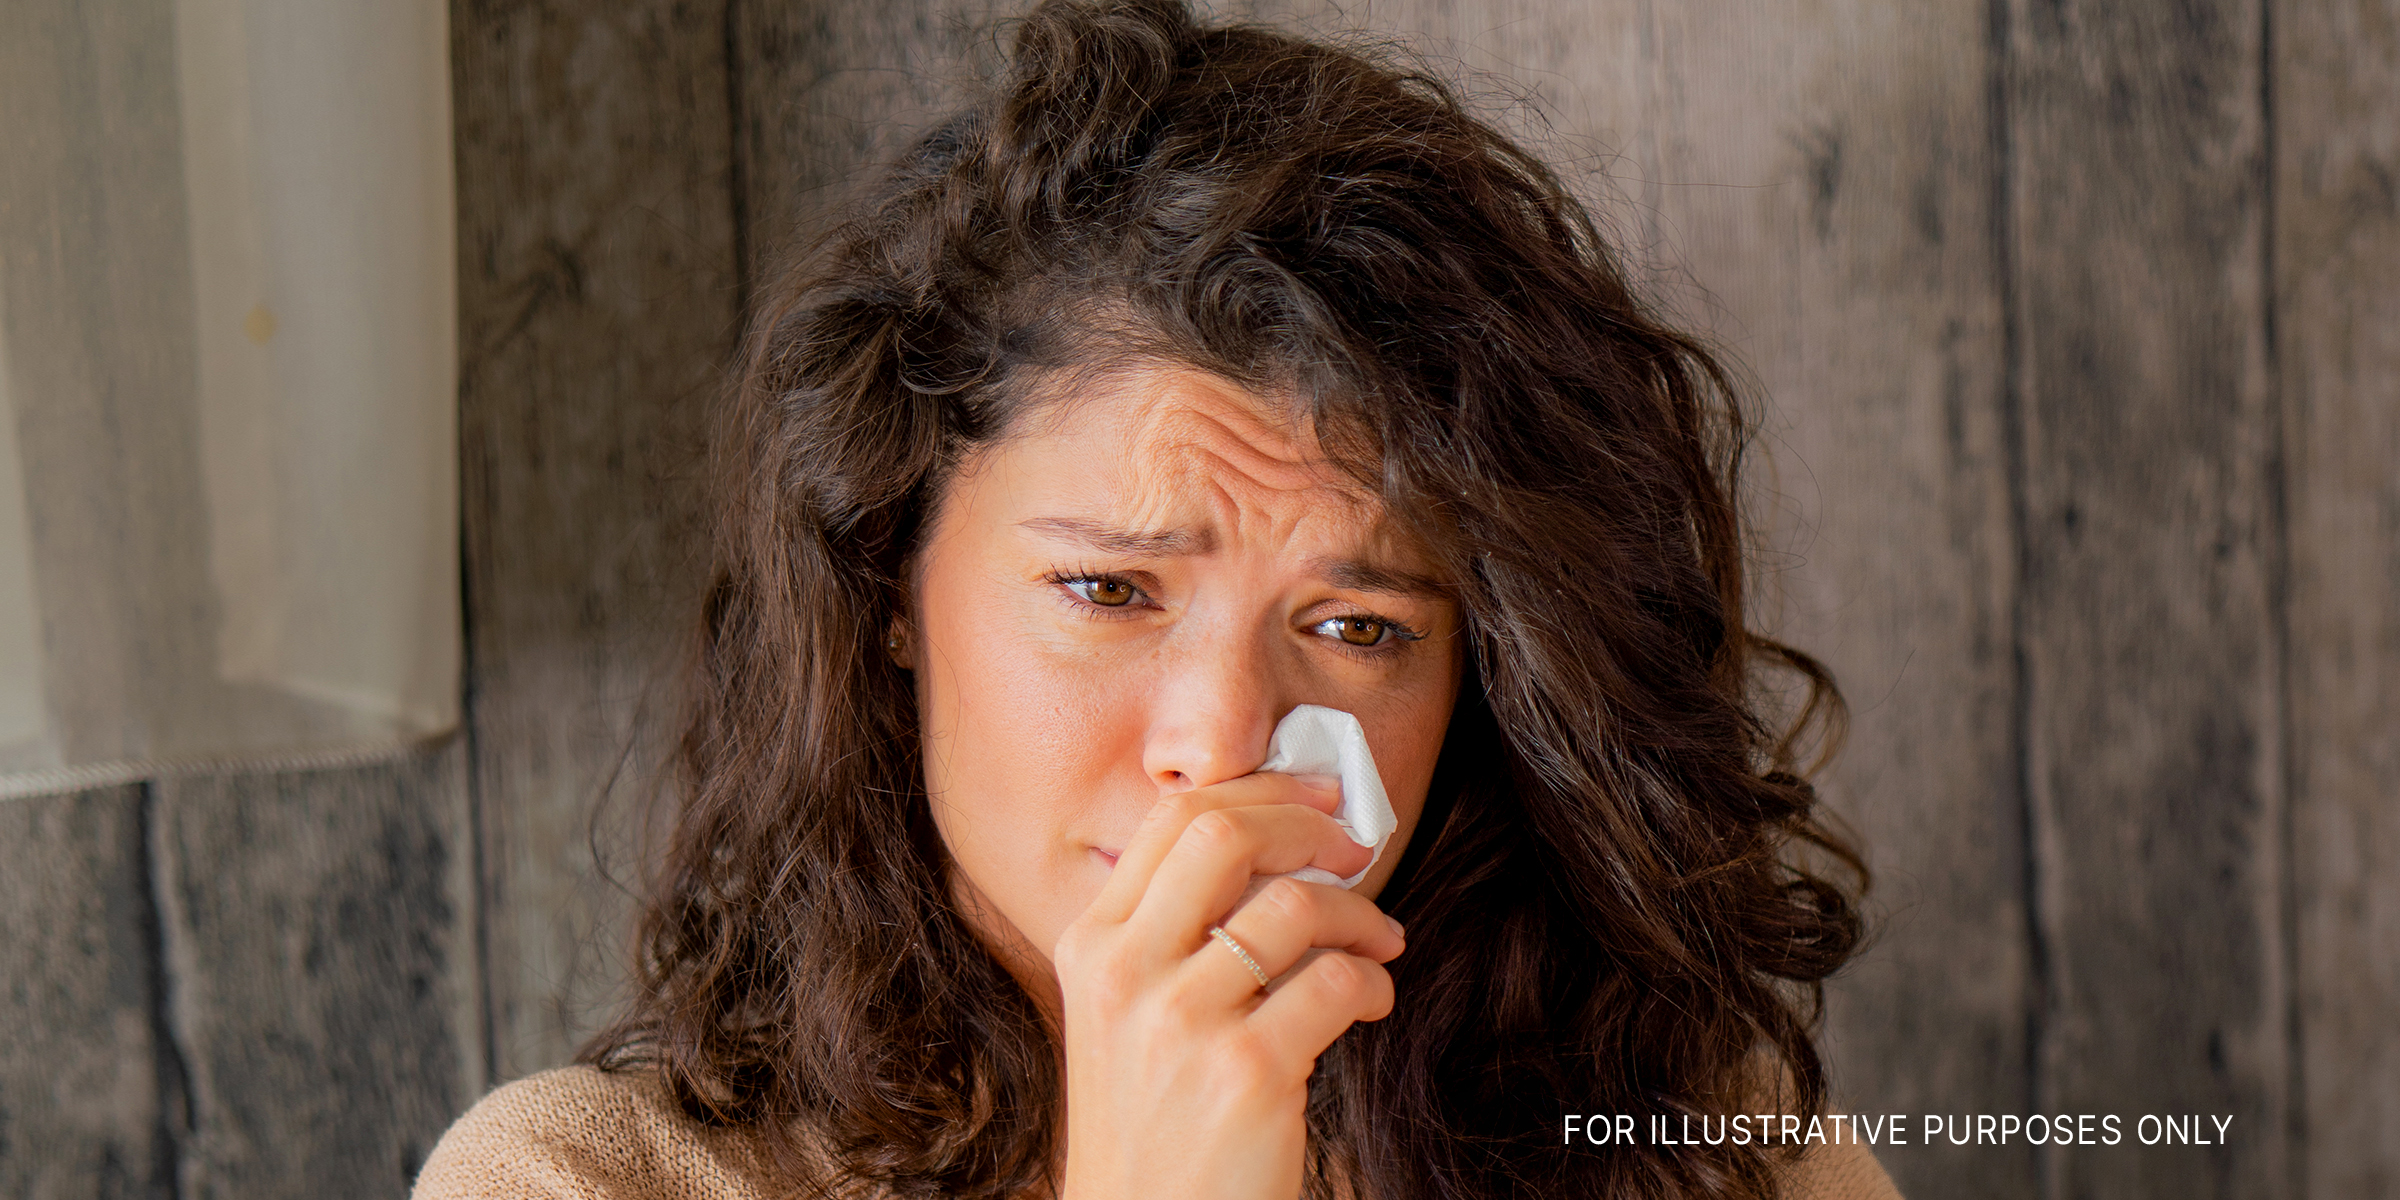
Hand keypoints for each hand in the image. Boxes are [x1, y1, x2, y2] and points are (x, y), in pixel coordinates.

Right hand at [1052, 772, 1406, 1199]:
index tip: (1317, 797)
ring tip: (1379, 943)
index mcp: (1090, 944)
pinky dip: (1374, 982)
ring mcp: (1181, 1021)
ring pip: (1296, 905)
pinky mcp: (1246, 1072)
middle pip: (1226, 835)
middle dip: (1309, 825)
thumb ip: (1173, 934)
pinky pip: (1338, 983)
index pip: (1173, 818)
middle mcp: (1123, 972)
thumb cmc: (1154, 1124)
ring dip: (1361, 914)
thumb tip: (1280, 848)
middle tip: (1356, 847)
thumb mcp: (1126, 1015)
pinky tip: (1371, 1003)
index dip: (1260, 790)